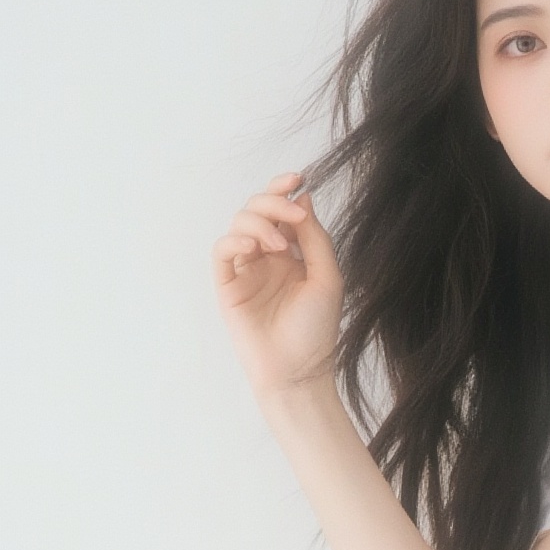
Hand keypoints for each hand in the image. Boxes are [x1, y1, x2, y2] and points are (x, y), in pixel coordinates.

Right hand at [212, 170, 343, 402]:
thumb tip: (305, 197)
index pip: (282, 211)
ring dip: (258, 223)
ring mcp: (245, 270)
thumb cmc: (316, 331)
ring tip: (278, 244)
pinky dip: (235, 241)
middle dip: (273, 202)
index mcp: (292, 254)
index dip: (284, 190)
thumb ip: (315, 238)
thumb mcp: (327, 278)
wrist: (299, 371)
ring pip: (239, 224)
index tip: (298, 178)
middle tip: (292, 213)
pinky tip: (254, 248)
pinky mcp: (228, 285)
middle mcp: (266, 257)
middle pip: (258, 210)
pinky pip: (222, 251)